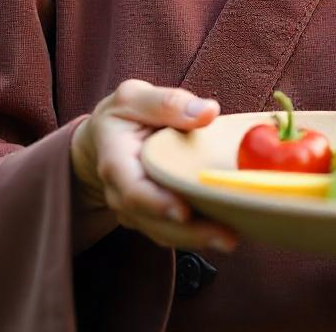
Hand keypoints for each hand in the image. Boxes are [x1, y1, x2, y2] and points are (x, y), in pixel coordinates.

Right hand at [70, 79, 238, 254]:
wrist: (104, 139)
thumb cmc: (123, 116)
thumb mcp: (135, 97)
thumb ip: (168, 103)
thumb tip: (208, 112)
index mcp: (114, 160)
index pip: (132, 188)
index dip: (157, 203)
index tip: (185, 211)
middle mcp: (120, 192)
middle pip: (151, 220)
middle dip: (189, 232)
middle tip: (226, 236)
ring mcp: (134, 210)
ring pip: (163, 233)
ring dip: (197, 239)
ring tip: (232, 238)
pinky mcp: (152, 218)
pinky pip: (172, 232)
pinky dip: (197, 235)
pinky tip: (225, 231)